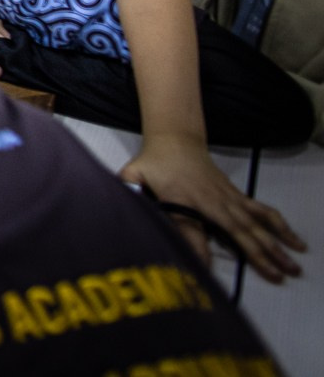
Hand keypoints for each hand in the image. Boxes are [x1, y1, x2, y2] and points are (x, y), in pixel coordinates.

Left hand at [121, 135, 306, 281]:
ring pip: (255, 224)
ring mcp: (228, 199)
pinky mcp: (236, 196)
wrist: (175, 141)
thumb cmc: (154, 164)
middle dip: (258, 254)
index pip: (191, 230)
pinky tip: (293, 239)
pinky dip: (278, 225)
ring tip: (292, 265)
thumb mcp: (135, 176)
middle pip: (239, 230)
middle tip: (277, 276)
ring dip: (275, 244)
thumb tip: (124, 208)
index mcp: (184, 199)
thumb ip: (131, 192)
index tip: (204, 272)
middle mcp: (212, 202)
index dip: (196, 250)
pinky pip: (261, 211)